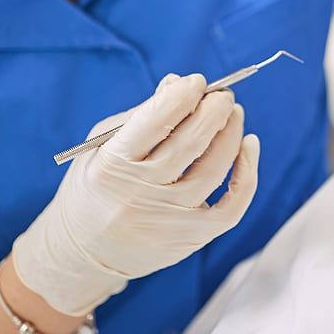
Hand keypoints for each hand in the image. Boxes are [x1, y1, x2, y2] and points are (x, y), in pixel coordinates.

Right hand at [11, 74, 260, 316]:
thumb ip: (142, 115)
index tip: (196, 82)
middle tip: (223, 95)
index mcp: (113, 163)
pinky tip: (248, 146)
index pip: (156, 121)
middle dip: (213, 110)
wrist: (85, 252)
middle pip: (190, 142)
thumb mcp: (103, 146)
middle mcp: (140, 192)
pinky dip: (247, 174)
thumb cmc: (96, 186)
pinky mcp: (191, 238)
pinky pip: (231, 207)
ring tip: (233, 114)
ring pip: (214, 168)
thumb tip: (180, 85)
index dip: (183, 95)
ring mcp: (168, 218)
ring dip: (231, 133)